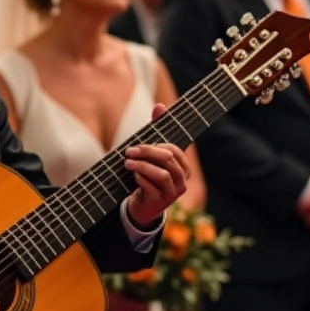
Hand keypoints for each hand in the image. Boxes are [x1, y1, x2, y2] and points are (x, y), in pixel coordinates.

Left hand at [125, 104, 188, 228]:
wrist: (142, 204)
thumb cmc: (148, 175)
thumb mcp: (151, 154)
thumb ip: (156, 130)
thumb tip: (160, 105)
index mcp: (182, 165)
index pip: (175, 149)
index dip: (157, 143)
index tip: (138, 142)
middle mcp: (182, 179)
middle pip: (168, 159)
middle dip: (146, 152)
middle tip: (129, 151)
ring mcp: (173, 192)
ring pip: (162, 174)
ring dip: (142, 166)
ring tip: (127, 163)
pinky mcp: (162, 202)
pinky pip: (153, 188)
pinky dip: (141, 179)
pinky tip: (133, 176)